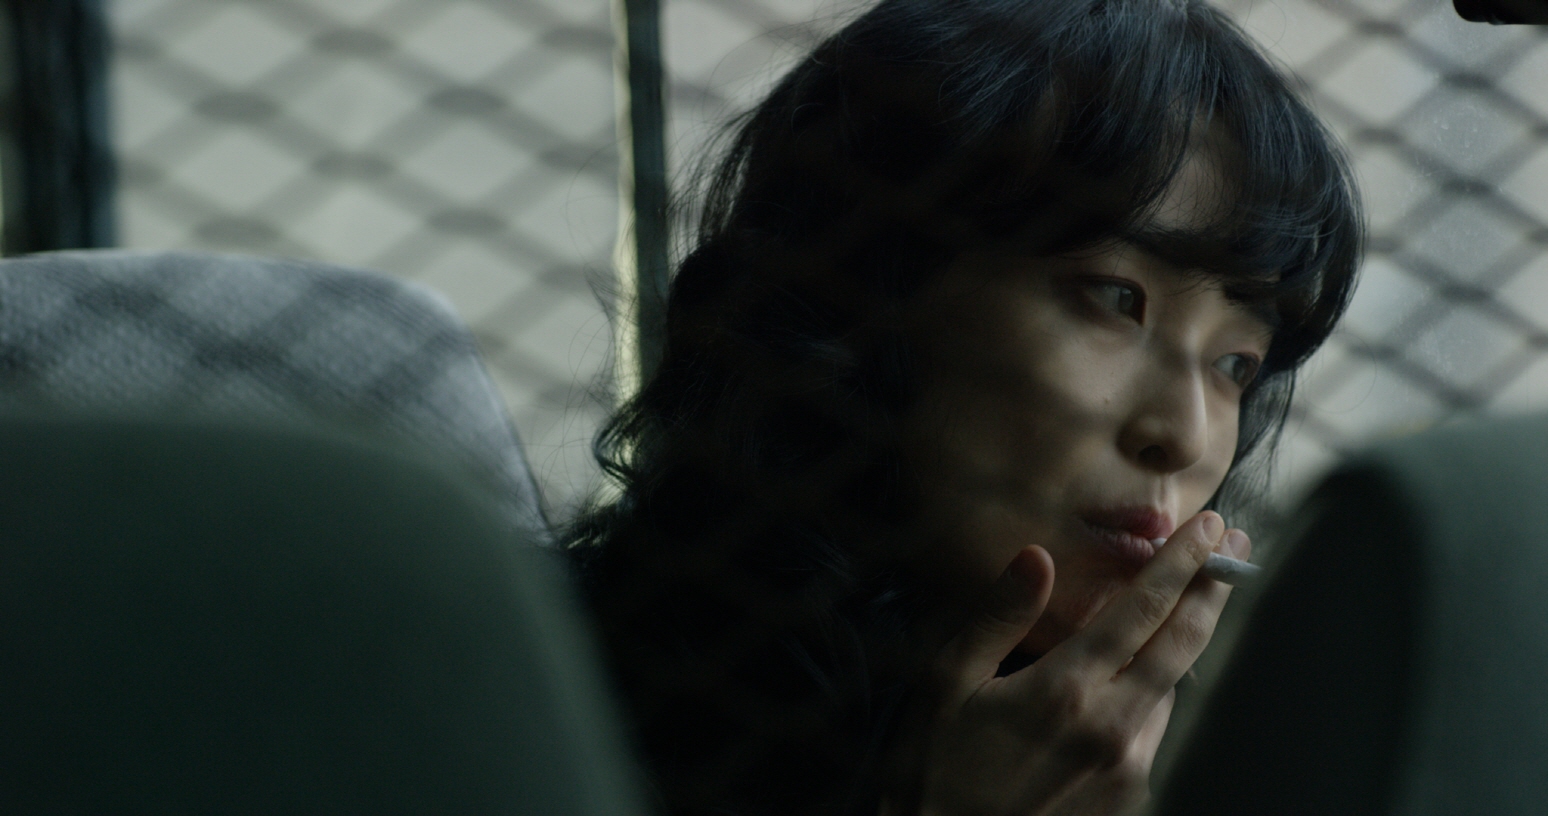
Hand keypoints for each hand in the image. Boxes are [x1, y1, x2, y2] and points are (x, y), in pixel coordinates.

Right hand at [888, 511, 1250, 815]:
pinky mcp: (1128, 794)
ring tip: (1196, 597)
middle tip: (1237, 548)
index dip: (1180, 562)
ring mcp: (1127, 766)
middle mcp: (1111, 726)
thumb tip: (1037, 555)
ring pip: (1174, 684)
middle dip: (1213, 588)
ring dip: (1188, 636)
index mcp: (1066, 689)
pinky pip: (1155, 723)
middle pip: (1183, 642)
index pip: (1142, 608)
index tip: (1208, 526)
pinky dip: (1159, 684)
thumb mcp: (946, 684)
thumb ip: (999, 617)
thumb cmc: (934, 770)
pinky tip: (1145, 667)